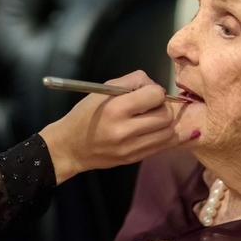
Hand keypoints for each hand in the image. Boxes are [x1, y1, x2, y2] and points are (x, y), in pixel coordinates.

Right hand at [38, 70, 186, 183]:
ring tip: (152, 119)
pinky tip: (154, 130)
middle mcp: (125, 130)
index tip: (146, 93)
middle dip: (163, 106)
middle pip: (166, 115)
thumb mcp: (102, 90)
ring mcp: (131, 148)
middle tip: (151, 106)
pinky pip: (164, 146)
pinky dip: (164, 135)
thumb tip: (154, 86)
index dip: (154, 90)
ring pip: (169, 132)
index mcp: (116, 108)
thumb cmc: (85, 115)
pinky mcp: (135, 159)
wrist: (70, 147)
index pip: (155, 95)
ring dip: (165, 122)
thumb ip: (131, 81)